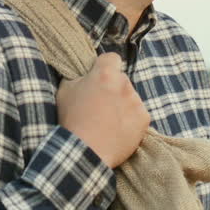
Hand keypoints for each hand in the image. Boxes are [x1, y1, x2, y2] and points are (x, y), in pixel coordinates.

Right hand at [56, 52, 149, 168]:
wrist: (84, 152)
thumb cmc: (72, 121)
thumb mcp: (65, 92)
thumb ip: (78, 78)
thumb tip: (85, 75)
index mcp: (104, 74)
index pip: (112, 58)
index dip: (104, 66)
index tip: (99, 78)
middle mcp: (124, 84)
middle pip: (121, 79)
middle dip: (112, 88)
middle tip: (99, 106)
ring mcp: (136, 101)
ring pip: (130, 97)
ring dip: (121, 104)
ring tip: (107, 122)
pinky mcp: (144, 118)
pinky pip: (137, 113)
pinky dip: (129, 120)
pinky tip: (117, 130)